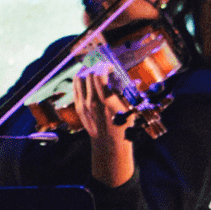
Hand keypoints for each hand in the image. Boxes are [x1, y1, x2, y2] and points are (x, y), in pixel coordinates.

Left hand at [68, 69, 135, 185]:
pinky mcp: (78, 107)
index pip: (98, 75)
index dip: (104, 66)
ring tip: (94, 69)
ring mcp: (82, 104)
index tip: (111, 66)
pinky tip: (87, 78)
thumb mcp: (130, 110)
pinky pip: (75, 88)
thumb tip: (134, 80)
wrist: (108, 143)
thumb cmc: (123, 127)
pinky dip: (80, 79)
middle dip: (96, 66)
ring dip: (86, 71)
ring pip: (79, 79)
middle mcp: (92, 101)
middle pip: (88, 75)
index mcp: (106, 101)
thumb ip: (129, 93)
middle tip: (103, 66)